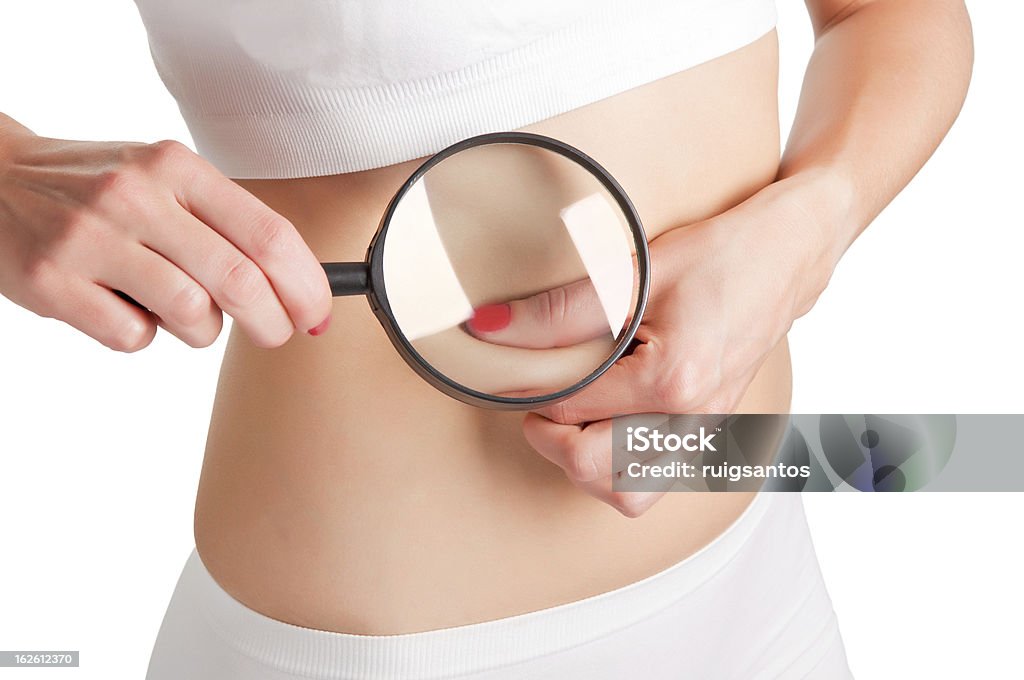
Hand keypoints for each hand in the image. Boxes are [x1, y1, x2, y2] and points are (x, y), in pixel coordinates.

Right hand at [0, 116, 331, 351]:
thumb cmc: (99, 188)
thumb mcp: (163, 180)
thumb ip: (224, 221)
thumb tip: (299, 284)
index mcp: (176, 167)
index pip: (269, 233)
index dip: (306, 283)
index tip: (317, 312)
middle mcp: (136, 196)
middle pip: (240, 281)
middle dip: (272, 322)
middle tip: (276, 334)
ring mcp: (91, 238)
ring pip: (192, 315)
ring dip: (200, 330)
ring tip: (178, 310)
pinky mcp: (53, 281)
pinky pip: (134, 337)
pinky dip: (142, 335)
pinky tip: (122, 308)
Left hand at [467, 175, 838, 515]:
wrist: (786, 257)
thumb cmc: (719, 255)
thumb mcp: (635, 271)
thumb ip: (560, 309)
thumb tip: (489, 327)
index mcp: (673, 380)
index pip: (570, 408)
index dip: (529, 389)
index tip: (515, 365)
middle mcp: (693, 420)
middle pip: (593, 470)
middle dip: (552, 437)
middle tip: (543, 397)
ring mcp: (705, 434)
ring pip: (626, 494)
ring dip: (587, 464)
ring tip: (576, 417)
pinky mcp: (709, 435)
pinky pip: (654, 480)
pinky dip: (620, 466)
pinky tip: (609, 423)